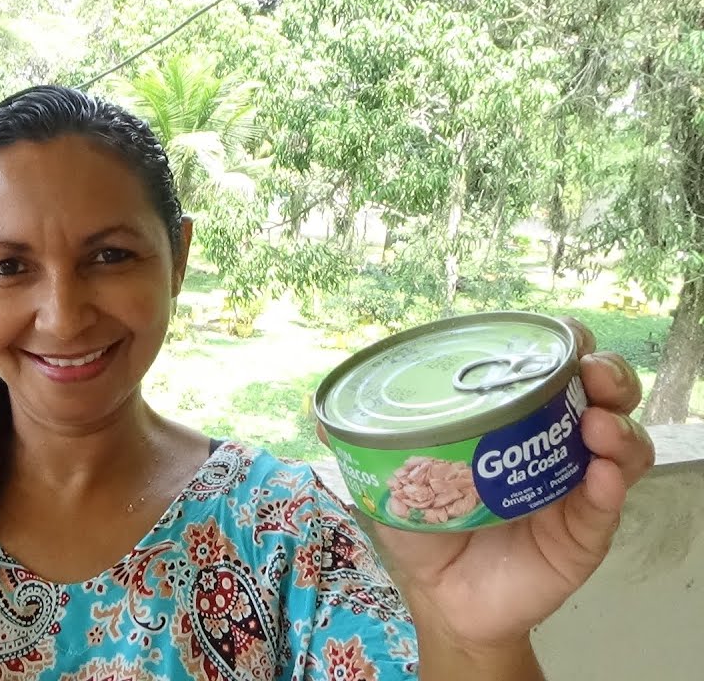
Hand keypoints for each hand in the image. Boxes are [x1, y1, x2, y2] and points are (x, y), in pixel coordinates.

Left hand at [366, 317, 655, 650]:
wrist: (440, 598)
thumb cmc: (424, 529)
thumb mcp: (388, 479)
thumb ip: (358, 443)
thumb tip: (314, 413)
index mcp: (513, 420)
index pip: (552, 367)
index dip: (564, 344)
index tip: (561, 337)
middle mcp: (552, 444)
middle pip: (600, 394)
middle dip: (604, 373)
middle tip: (589, 373)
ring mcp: (574, 486)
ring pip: (620, 441)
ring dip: (616, 424)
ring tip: (596, 425)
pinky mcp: (583, 532)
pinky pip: (608, 504)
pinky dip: (610, 484)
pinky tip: (598, 475)